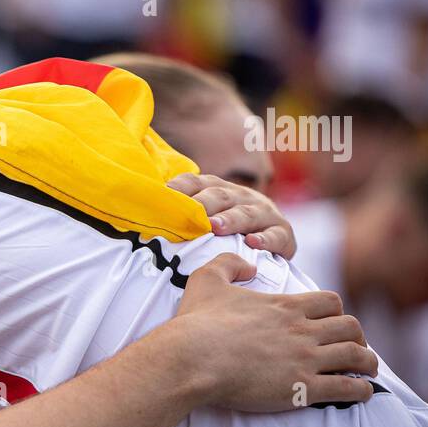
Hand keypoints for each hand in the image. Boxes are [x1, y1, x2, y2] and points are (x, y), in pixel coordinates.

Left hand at [167, 173, 296, 258]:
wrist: (271, 241)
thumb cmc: (226, 231)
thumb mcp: (204, 219)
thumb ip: (179, 214)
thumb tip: (144, 214)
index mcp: (218, 189)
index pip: (195, 183)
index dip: (180, 188)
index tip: (164, 195)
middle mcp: (241, 196)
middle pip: (220, 196)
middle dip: (204, 204)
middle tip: (190, 214)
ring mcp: (264, 213)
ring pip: (246, 213)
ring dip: (231, 220)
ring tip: (215, 227)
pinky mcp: (283, 233)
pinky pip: (276, 236)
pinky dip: (265, 240)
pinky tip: (252, 243)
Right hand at [174, 254, 375, 411]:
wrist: (190, 358)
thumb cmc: (196, 323)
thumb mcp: (206, 280)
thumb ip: (229, 264)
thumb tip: (249, 265)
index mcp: (285, 306)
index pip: (331, 302)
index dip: (336, 311)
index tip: (332, 322)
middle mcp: (302, 330)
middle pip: (350, 327)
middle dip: (356, 337)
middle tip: (354, 347)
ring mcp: (304, 359)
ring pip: (355, 356)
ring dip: (367, 363)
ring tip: (367, 370)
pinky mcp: (302, 387)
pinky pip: (346, 388)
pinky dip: (361, 390)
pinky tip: (363, 393)